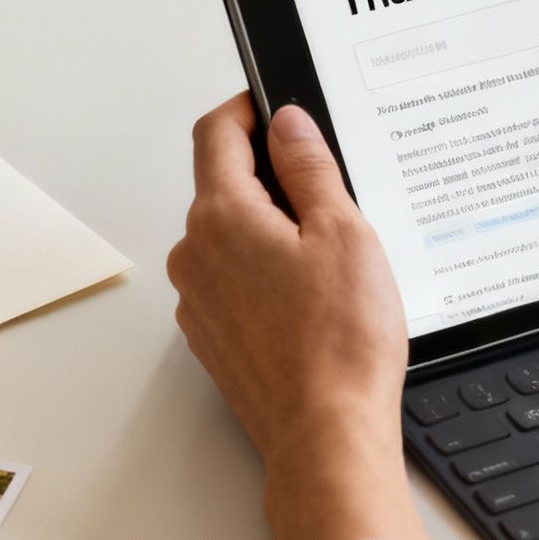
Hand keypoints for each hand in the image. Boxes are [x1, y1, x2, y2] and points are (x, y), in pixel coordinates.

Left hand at [168, 94, 428, 539]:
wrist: (326, 434)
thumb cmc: (339, 342)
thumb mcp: (343, 231)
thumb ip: (310, 167)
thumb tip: (288, 124)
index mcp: (222, 216)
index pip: (216, 132)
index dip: (248, 107)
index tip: (275, 104)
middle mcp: (195, 254)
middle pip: (222, 185)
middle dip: (270, 175)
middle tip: (329, 191)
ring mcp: (199, 300)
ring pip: (229, 238)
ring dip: (270, 230)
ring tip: (330, 259)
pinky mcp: (213, 337)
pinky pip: (234, 283)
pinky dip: (265, 275)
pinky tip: (313, 300)